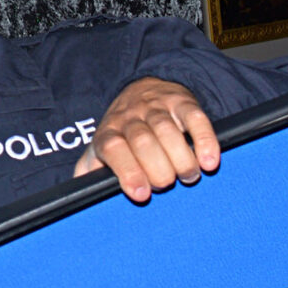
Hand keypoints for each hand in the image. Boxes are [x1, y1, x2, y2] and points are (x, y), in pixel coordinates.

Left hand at [74, 77, 219, 203]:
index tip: (141, 195)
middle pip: (143, 141)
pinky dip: (205, 140)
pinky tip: (209, 161)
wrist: (142, 90)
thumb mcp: (99, 152)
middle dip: (158, 169)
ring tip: (189, 176)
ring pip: (168, 131)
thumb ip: (88, 174)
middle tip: (168, 184)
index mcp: (108, 133)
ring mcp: (157, 108)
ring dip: (181, 159)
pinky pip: (195, 118)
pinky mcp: (182, 102)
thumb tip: (78, 197)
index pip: (114, 149)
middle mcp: (130, 118)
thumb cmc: (123, 134)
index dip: (128, 171)